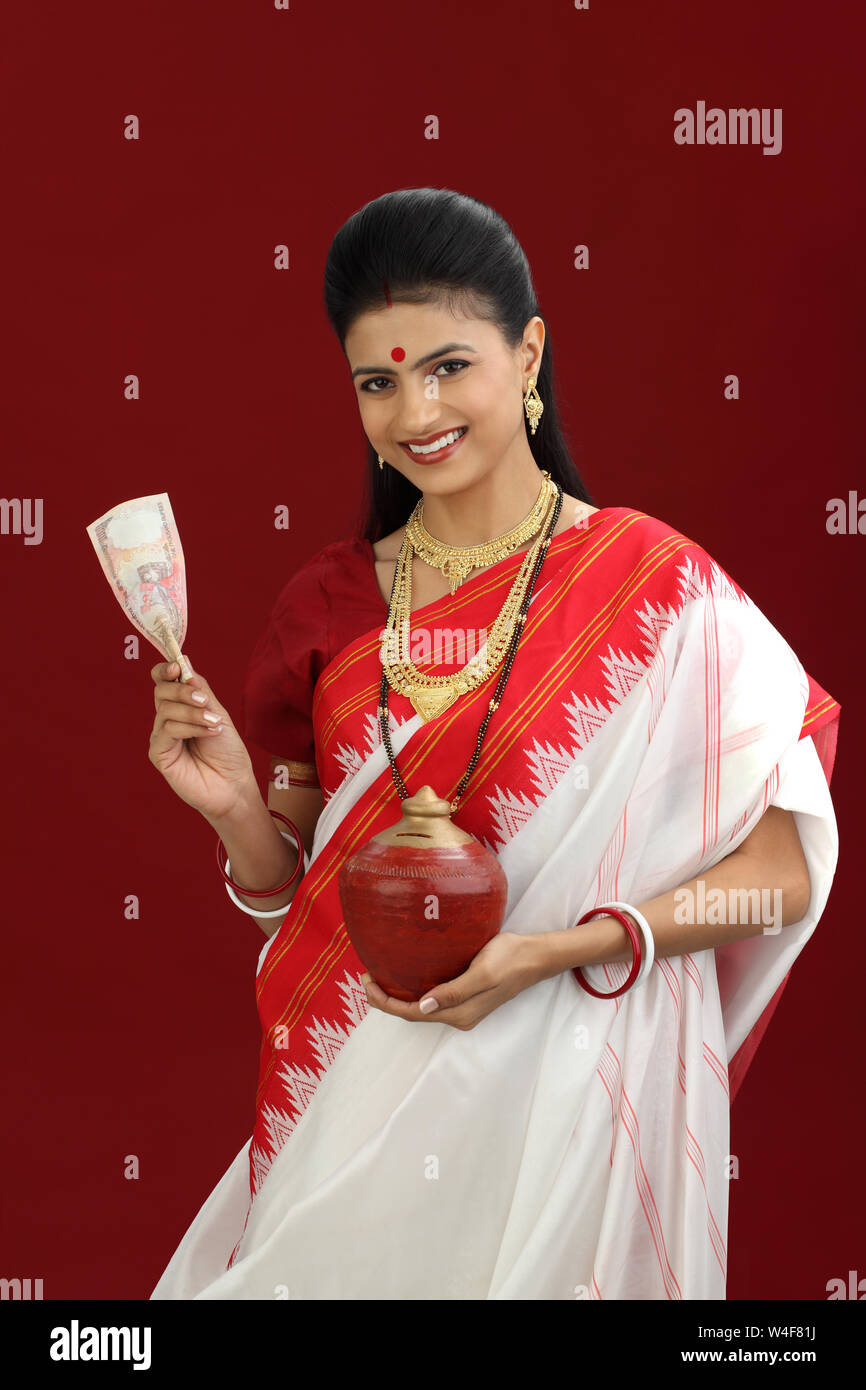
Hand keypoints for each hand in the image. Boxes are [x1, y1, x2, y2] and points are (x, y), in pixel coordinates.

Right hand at [148, 659, 256, 819]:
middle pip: (160, 692)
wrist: (234, 784)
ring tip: (215, 724)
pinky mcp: (159, 754)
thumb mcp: (217, 713)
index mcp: (180, 707)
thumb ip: (200, 690)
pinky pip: (168, 730)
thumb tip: (184, 661)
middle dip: (182, 692)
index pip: (163, 681)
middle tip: (204, 701)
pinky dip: (191, 727)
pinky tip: (209, 732)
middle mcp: (167, 720)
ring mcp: (161, 737)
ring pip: (166, 710)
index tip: (178, 667)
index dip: (166, 670)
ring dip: (194, 714)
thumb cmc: (227, 751)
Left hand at [362, 932, 542, 1029]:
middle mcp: (458, 1015)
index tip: (368, 982)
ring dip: (398, 994)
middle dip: (386, 999)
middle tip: (367, 976)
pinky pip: (432, 997)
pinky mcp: (466, 996)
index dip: (386, 1002)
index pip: (412, 1013)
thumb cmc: (510, 959)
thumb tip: (422, 1006)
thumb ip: (453, 991)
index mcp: (459, 1014)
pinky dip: (414, 989)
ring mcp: (463, 1007)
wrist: (535, 956)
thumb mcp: (482, 973)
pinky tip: (406, 973)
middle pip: (413, 1012)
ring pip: (421, 1006)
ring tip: (380, 974)